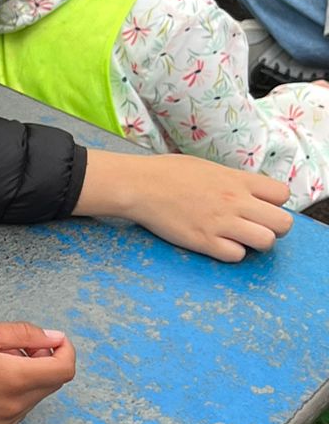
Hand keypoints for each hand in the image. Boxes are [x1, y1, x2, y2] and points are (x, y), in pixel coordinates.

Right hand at [0, 321, 75, 423]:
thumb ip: (26, 334)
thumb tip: (55, 340)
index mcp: (14, 379)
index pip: (64, 369)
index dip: (66, 350)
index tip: (52, 340)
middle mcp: (12, 407)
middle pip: (51, 384)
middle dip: (43, 362)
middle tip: (13, 347)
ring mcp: (1, 423)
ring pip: (33, 398)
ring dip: (25, 379)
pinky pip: (15, 412)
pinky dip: (10, 396)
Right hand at [81, 150, 291, 262]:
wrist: (139, 186)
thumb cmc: (168, 173)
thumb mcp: (209, 168)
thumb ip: (233, 180)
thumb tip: (246, 191)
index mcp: (238, 180)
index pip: (282, 195)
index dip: (275, 204)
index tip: (260, 207)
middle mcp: (236, 201)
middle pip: (282, 223)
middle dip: (274, 228)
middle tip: (255, 228)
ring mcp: (221, 223)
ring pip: (266, 242)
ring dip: (256, 243)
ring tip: (239, 239)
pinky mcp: (204, 242)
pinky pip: (236, 256)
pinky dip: (232, 253)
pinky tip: (218, 245)